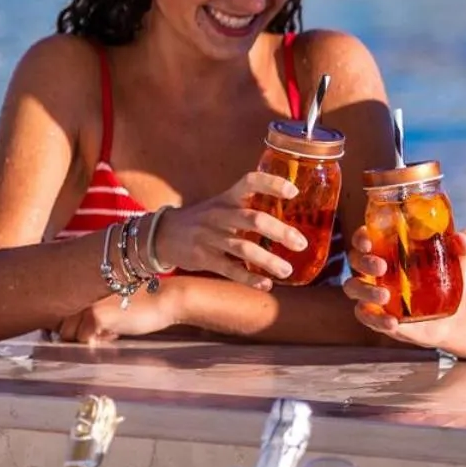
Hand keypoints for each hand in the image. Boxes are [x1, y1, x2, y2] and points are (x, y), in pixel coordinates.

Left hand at [55, 281, 180, 344]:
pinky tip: (117, 332)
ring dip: (89, 337)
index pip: (62, 313)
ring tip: (111, 329)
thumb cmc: (144, 299)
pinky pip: (84, 340)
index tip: (94, 324)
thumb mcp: (112, 298)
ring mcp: (85, 303)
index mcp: (83, 283)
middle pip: (62, 326)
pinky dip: (100, 341)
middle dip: (80, 332)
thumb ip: (92, 306)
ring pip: (69, 335)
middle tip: (104, 329)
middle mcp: (80, 290)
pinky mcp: (95, 317)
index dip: (76, 324)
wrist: (166, 297)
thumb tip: (76, 328)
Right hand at [150, 172, 307, 287]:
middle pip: (253, 219)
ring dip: (268, 260)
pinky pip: (229, 269)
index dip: (272, 184)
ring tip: (287, 270)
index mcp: (227, 198)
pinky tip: (265, 284)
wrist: (164, 234)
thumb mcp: (222, 205)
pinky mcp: (203, 258)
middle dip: (280, 232)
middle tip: (301, 244)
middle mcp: (220, 214)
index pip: (250, 182)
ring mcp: (210, 237)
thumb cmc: (204, 219)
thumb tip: (289, 217)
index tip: (294, 192)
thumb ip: (248, 206)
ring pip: (243, 248)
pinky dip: (249, 278)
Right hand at [344, 224, 465, 349]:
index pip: (365, 237)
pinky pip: (366, 317)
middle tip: (382, 266)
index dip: (361, 237)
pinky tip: (393, 322)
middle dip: (364, 262)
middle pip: (355, 260)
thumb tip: (464, 239)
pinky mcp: (379, 316)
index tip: (368, 240)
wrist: (455, 316)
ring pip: (353, 288)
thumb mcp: (461, 258)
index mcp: (390, 248)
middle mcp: (377, 269)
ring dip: (366, 291)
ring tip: (386, 296)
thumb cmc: (450, 278)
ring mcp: (375, 293)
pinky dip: (376, 319)